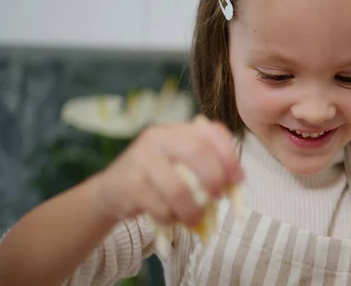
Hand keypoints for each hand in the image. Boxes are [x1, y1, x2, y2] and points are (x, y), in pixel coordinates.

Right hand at [91, 117, 243, 226]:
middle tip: (219, 198)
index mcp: (178, 130)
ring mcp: (141, 158)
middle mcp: (159, 137)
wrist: (112, 190)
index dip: (230, 156)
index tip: (238, 180)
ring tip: (195, 219)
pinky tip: (170, 218)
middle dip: (215, 178)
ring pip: (178, 188)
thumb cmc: (158, 178)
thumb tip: (237, 182)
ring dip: (193, 209)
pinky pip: (160, 207)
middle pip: (197, 151)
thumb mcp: (182, 165)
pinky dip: (171, 218)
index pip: (211, 132)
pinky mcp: (128, 184)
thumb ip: (208, 167)